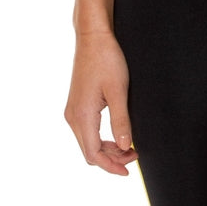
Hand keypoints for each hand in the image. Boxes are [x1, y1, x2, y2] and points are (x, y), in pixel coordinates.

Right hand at [64, 31, 137, 174]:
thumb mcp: (118, 90)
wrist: (93, 36)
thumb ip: (121, 120)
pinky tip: (116, 134)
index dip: (111, 165)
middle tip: (133, 156)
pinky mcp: (77, 104)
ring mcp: (73, 110)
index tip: (128, 169)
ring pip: (88, 141)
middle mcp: (73, 116)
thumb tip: (125, 147)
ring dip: (106, 148)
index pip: (94, 154)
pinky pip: (87, 130)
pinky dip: (101, 137)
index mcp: (82, 115)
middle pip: (89, 151)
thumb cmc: (106, 59)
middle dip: (111, 158)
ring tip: (128, 147)